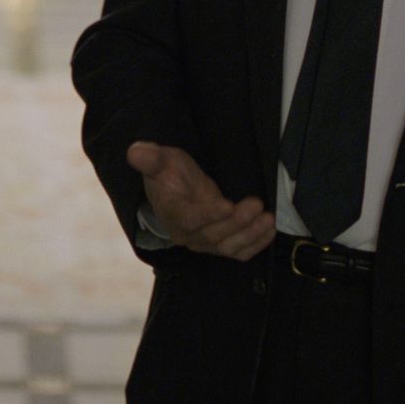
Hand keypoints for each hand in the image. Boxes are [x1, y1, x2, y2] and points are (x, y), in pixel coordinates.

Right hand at [128, 141, 275, 260]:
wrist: (174, 191)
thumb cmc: (169, 174)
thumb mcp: (160, 160)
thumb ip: (150, 158)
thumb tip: (135, 151)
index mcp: (171, 213)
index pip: (189, 220)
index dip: (208, 215)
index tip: (227, 205)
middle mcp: (187, 234)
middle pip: (213, 235)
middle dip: (237, 221)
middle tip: (256, 204)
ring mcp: (204, 242)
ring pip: (228, 246)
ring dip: (250, 234)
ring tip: (268, 218)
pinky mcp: (219, 244)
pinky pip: (238, 252)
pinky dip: (255, 244)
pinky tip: (269, 230)